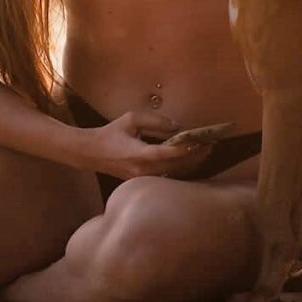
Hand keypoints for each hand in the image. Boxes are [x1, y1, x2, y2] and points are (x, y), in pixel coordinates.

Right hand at [82, 110, 213, 180]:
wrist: (90, 153)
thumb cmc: (110, 133)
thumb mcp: (131, 119)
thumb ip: (155, 121)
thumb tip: (177, 126)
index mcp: (138, 154)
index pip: (167, 154)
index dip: (185, 150)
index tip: (200, 142)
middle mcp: (142, 170)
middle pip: (175, 167)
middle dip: (195, 157)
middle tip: (211, 146)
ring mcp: (142, 179)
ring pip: (172, 174)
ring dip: (190, 164)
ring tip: (205, 153)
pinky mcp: (141, 181)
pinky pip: (165, 177)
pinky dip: (179, 170)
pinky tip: (190, 162)